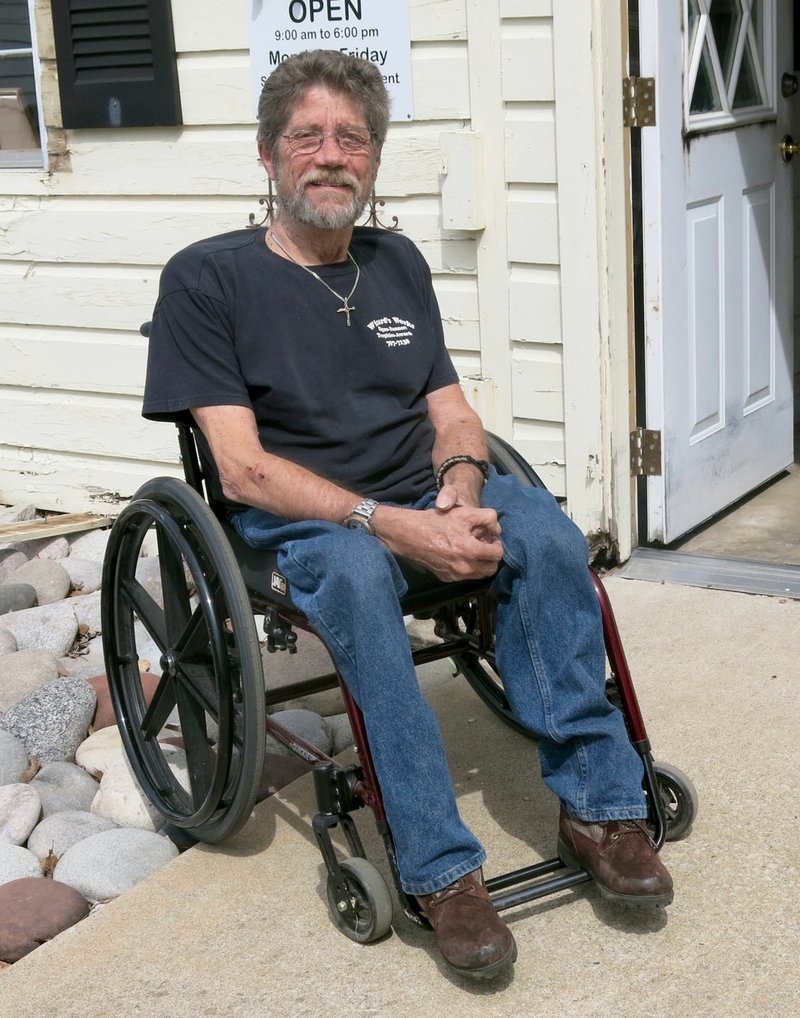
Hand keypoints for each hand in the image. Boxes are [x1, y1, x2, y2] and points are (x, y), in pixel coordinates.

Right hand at [375, 503, 502, 582]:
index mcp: (471, 551)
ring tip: (471, 549)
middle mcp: (464, 567)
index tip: (489, 539)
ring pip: (479, 574)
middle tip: (483, 545)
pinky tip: (458, 554)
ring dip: (480, 563)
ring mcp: (455, 575)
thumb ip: (488, 518)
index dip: (497, 544)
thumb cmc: (437, 522)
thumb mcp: (465, 513)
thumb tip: (497, 529)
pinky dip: (467, 567)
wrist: (410, 535)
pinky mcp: (446, 578)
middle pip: (491, 569)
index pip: (498, 555)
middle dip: (490, 557)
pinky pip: (464, 576)